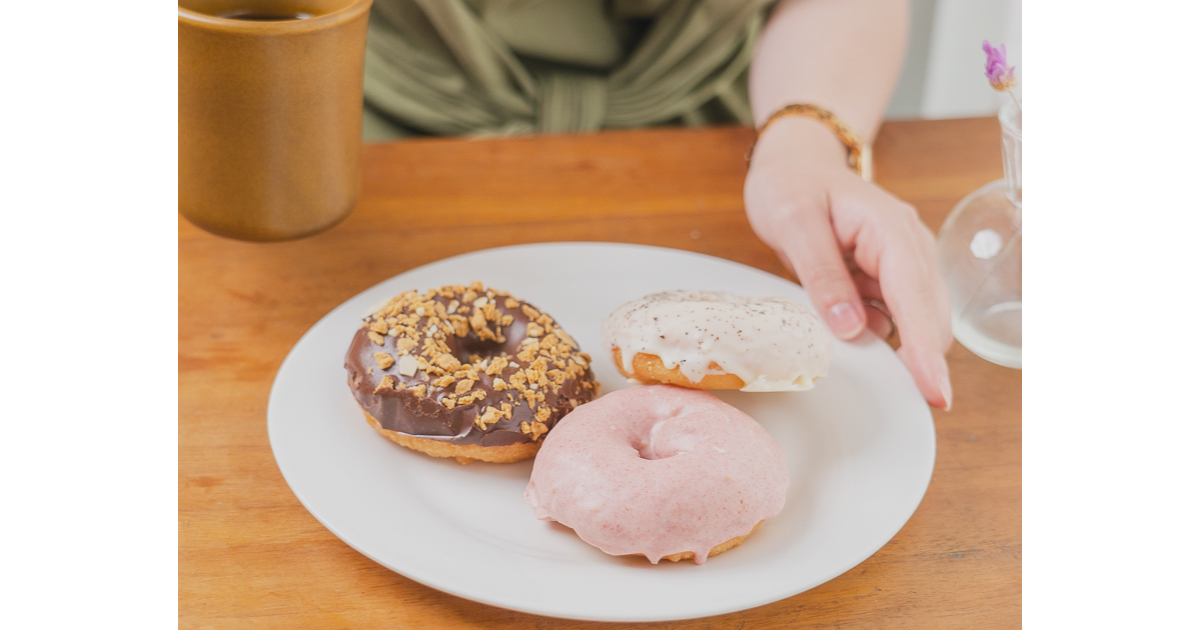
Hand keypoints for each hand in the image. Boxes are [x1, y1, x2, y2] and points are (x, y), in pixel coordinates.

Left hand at [744, 117, 952, 408]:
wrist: (794, 163)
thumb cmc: (792, 184)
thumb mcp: (794, 222)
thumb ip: (821, 274)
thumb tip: (851, 328)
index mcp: (890, 229)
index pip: (915, 297)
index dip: (925, 350)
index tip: (935, 393)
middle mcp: (908, 247)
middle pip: (928, 316)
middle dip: (921, 359)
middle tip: (903, 402)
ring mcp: (902, 263)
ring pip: (914, 321)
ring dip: (897, 347)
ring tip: (863, 354)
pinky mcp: (888, 278)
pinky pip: (892, 317)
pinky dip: (876, 333)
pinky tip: (848, 328)